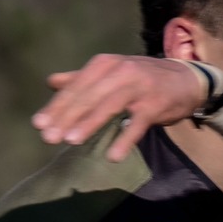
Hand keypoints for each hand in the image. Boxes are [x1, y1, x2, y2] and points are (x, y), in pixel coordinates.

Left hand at [33, 54, 204, 161]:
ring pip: (109, 106)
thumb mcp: (111, 73)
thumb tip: (51, 81)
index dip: (57, 106)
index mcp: (104, 64)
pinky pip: (137, 125)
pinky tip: (113, 156)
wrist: (184, 80)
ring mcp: (138, 88)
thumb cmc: (142, 80)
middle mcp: (119, 71)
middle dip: (67, 118)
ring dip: (90, 124)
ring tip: (71, 141)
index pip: (76, 87)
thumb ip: (81, 79)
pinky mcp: (155, 105)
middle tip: (48, 137)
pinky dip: (125, 139)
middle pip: (88, 97)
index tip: (38, 124)